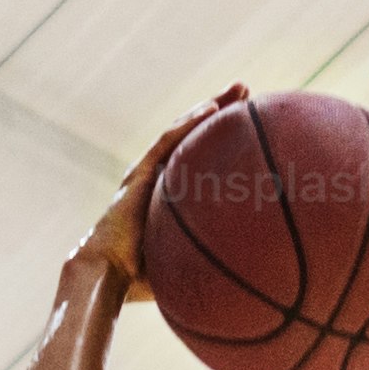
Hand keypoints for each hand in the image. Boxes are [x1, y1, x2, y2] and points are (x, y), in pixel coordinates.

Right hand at [81, 92, 236, 287]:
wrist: (107, 276)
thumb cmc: (145, 280)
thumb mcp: (190, 263)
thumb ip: (216, 257)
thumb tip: (261, 271)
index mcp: (170, 195)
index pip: (201, 156)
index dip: (225, 138)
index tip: (254, 126)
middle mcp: (158, 178)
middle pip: (195, 136)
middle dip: (222, 112)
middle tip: (249, 95)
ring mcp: (147, 173)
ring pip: (183, 130)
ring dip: (211, 106)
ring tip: (240, 89)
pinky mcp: (138, 174)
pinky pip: (168, 142)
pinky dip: (190, 123)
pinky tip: (214, 109)